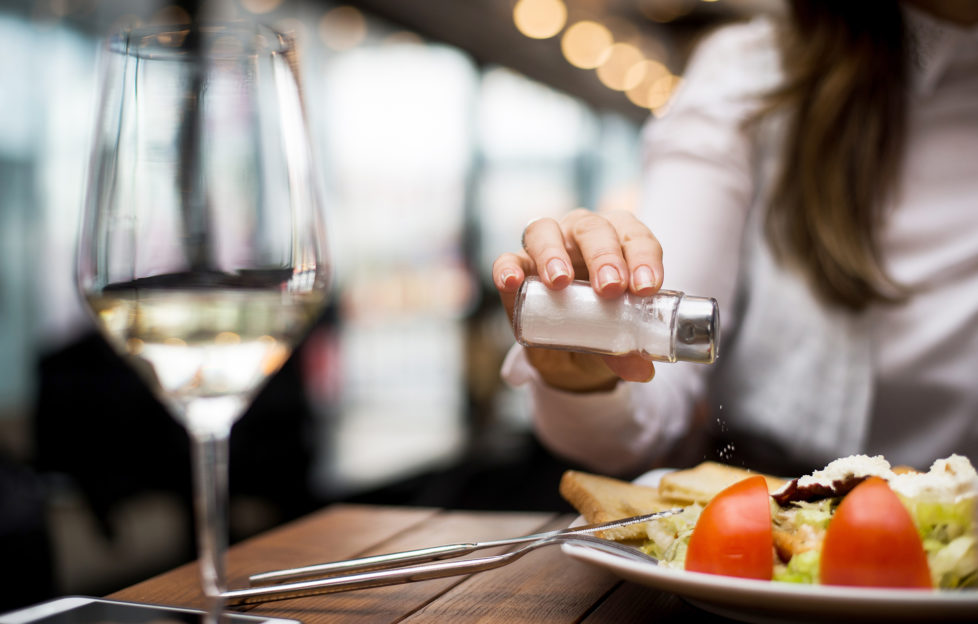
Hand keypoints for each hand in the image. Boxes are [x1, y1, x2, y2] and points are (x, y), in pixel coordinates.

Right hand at [492, 209, 663, 391]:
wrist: (570, 348)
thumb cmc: (603, 324)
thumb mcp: (619, 338)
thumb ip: (629, 350)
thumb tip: (642, 370)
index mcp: (619, 240)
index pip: (634, 237)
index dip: (643, 257)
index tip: (645, 287)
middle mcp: (582, 234)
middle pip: (591, 228)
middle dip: (603, 256)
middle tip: (609, 287)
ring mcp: (546, 246)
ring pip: (545, 231)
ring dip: (553, 253)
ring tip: (560, 282)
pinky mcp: (517, 266)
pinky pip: (507, 259)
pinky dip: (507, 268)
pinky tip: (512, 282)